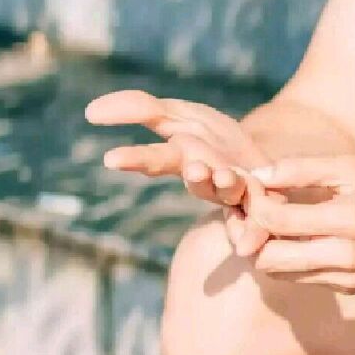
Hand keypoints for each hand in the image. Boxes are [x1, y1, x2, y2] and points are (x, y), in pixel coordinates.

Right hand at [84, 89, 273, 250]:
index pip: (155, 158)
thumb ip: (139, 109)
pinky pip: (258, 218)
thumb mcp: (178, 115)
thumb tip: (90, 111)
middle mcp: (208, 179)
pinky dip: (252, 232)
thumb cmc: (213, 140)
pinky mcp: (265, 201)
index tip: (111, 158)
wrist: (263, 157)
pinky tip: (248, 245)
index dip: (136, 159)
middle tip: (193, 168)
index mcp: (183, 158)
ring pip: (229, 193)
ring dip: (226, 186)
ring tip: (224, 174)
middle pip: (196, 180)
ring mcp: (236, 192)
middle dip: (193, 175)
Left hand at [237, 155, 354, 291]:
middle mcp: (346, 257)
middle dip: (254, 233)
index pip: (277, 221)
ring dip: (269, 247)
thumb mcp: (354, 168)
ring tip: (276, 220)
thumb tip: (258, 175)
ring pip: (280, 273)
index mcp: (349, 220)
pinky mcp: (349, 288)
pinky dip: (291, 257)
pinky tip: (299, 234)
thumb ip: (303, 169)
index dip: (254, 204)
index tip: (254, 187)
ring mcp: (347, 278)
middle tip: (257, 209)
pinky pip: (303, 277)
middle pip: (268, 258)